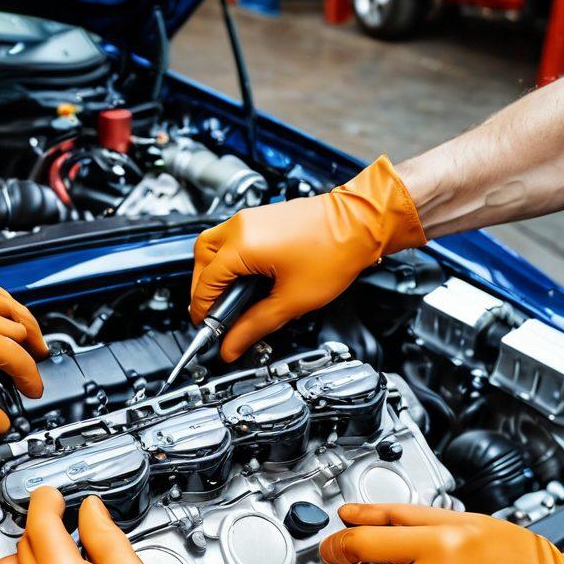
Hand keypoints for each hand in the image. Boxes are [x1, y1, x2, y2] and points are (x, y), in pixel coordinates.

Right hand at [190, 155, 424, 361]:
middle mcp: (241, 226)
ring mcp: (250, 219)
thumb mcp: (291, 301)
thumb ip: (255, 326)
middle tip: (215, 315)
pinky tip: (246, 279)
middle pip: (202, 261)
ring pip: (213, 247)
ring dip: (214, 273)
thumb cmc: (335, 251)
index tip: (210, 331)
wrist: (362, 222)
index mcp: (242, 245)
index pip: (205, 284)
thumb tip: (232, 345)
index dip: (203, 312)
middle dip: (203, 290)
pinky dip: (230, 261)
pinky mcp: (262, 218)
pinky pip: (232, 240)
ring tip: (229, 298)